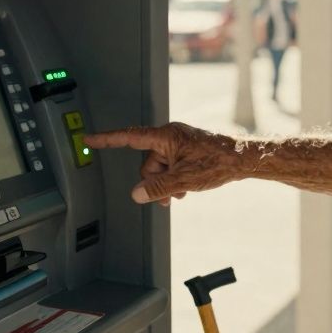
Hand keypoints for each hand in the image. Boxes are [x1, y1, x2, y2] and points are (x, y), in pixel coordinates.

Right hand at [82, 123, 239, 204]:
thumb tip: (137, 194)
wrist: (243, 159)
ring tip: (180, 193)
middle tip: (168, 196)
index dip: (107, 139)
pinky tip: (185, 189)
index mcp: (166, 136)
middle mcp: (170, 136)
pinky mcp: (187, 150)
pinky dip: (173, 179)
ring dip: (165, 183)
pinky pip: (170, 166)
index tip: (89, 139)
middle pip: (147, 163)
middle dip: (154, 181)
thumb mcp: (184, 180)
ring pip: (159, 168)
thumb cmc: (219, 162)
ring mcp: (179, 143)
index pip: (129, 137)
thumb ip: (158, 187)